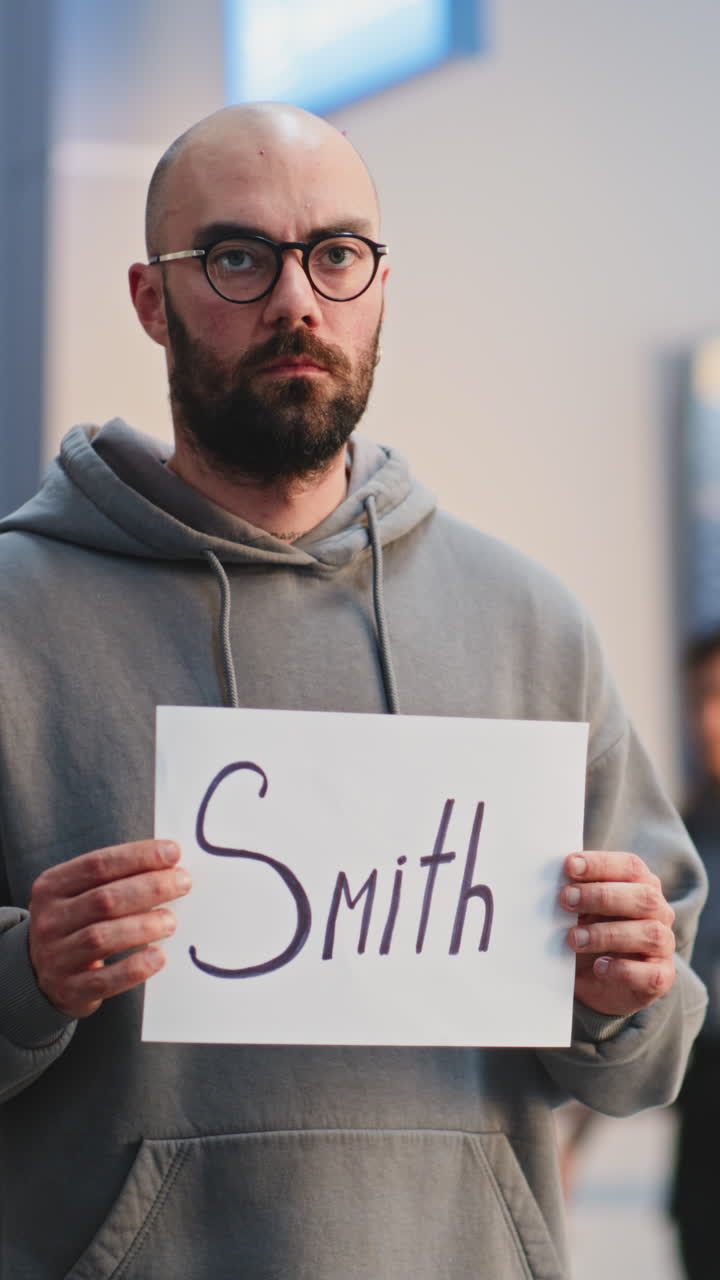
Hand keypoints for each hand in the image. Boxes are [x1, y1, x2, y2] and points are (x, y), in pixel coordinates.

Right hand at [28, 839, 190, 1017]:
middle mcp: (49, 920)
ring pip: (102, 937)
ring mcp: (55, 957)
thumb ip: (117, 878)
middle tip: (183, 883)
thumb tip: (170, 862)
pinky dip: (134, 968)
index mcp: (52, 887)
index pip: (98, 865)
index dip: (138, 856)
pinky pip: (104, 980)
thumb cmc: (78, 923)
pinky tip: (158, 957)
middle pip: (104, 899)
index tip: (174, 852)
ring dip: (144, 926)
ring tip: (171, 921)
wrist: (43, 975)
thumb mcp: (82, 894)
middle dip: (150, 888)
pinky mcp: (69, 990)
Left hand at [560, 851, 675, 1016]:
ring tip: (574, 938)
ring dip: (607, 934)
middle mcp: (658, 911)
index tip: (569, 865)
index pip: (630, 867)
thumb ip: (574, 895)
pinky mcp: (661, 976)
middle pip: (643, 896)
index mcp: (640, 884)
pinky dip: (623, 970)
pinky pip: (651, 974)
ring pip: (650, 933)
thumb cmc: (590, 931)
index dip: (600, 864)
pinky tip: (599, 966)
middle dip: (602, 896)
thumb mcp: (580, 910)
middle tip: (567, 900)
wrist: (595, 979)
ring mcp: (663, 945)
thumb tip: (549, 883)